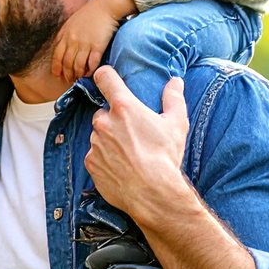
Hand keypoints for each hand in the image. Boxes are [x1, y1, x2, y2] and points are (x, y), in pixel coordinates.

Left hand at [51, 0, 124, 83]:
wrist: (105, 7)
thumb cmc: (89, 14)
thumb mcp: (71, 22)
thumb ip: (64, 35)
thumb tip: (60, 48)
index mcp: (65, 35)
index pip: (57, 56)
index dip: (57, 67)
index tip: (57, 75)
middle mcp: (73, 41)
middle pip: (67, 63)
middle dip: (67, 74)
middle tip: (69, 81)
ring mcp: (85, 44)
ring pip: (78, 65)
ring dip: (78, 74)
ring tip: (79, 78)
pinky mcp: (98, 47)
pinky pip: (92, 63)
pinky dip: (90, 71)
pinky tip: (90, 74)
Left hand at [84, 66, 188, 214]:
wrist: (152, 193)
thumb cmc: (165, 157)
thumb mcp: (177, 124)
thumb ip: (174, 99)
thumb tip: (175, 81)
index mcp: (123, 107)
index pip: (104, 77)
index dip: (105, 76)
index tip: (108, 79)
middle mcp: (104, 122)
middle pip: (103, 112)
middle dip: (114, 119)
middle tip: (131, 132)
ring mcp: (95, 143)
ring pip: (98, 135)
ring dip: (109, 140)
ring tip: (129, 154)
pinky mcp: (91, 163)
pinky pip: (95, 156)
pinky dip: (105, 159)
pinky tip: (121, 167)